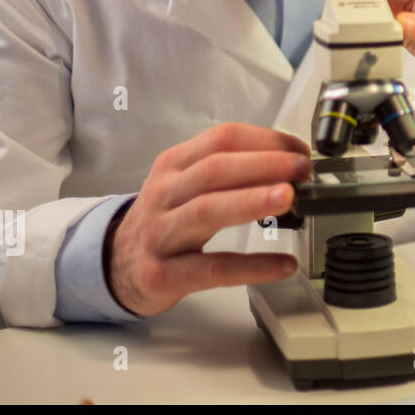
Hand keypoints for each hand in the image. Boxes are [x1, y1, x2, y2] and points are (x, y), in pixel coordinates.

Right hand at [106, 123, 312, 315]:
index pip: (222, 139)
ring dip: (251, 201)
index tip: (300, 151)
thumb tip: (290, 166)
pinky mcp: (162, 274)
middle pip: (215, 170)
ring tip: (289, 198)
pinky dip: (251, 267)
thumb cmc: (163, 221)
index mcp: (174, 165)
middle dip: (263, 165)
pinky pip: (212, 269)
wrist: (114, 265)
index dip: (266, 141)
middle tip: (301, 169)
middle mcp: (165, 194)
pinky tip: (283, 264)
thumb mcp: (185, 184)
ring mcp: (160, 234)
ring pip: (207, 210)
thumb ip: (229, 172)